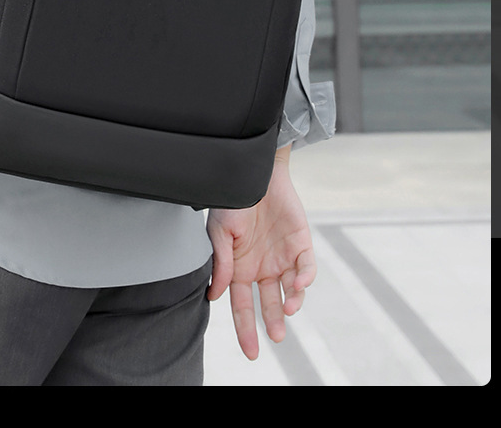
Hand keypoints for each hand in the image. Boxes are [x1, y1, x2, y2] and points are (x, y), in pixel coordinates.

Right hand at [206, 147, 315, 360]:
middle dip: (271, 323)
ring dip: (290, 304)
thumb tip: (216, 297)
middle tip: (276, 337)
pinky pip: (306, 269)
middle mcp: (262, 267)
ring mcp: (283, 257)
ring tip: (286, 310)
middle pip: (268, 304)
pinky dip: (304, 281)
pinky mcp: (301, 244)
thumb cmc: (233, 198)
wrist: (256, 170)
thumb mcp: (219, 231)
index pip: (241, 306)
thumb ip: (220, 264)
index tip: (251, 352)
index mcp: (239, 268)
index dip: (245, 329)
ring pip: (290, 291)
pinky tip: (297, 286)